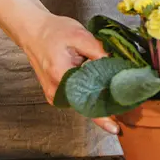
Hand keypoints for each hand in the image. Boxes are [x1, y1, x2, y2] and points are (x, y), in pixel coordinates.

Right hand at [20, 13, 118, 134]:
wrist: (33, 31)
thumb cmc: (54, 31)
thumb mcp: (79, 35)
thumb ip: (98, 51)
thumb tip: (116, 65)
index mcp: (61, 76)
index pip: (85, 102)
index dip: (102, 117)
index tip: (115, 128)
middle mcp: (56, 90)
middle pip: (85, 105)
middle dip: (106, 105)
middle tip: (126, 102)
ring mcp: (54, 94)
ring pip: (81, 102)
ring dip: (98, 98)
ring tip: (116, 92)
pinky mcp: (56, 92)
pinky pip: (76, 97)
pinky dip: (89, 94)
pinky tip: (101, 86)